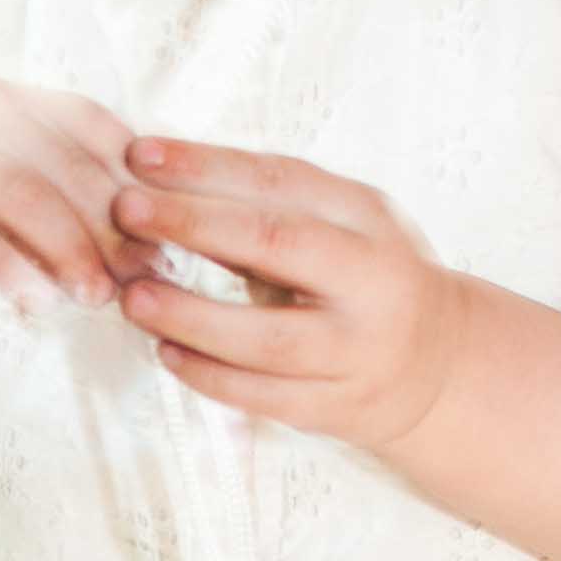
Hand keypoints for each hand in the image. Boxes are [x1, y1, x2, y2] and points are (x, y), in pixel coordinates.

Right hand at [0, 56, 136, 320]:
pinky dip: (3, 268)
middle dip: (108, 220)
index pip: (72, 115)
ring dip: (67, 247)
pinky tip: (35, 304)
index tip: (161, 223)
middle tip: (146, 272)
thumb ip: (40, 181)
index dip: (125, 170)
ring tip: (98, 297)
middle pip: (52, 156)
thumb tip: (141, 218)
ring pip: (12, 188)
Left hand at [112, 138, 461, 446]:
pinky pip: (264, 395)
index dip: (205, 165)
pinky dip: (209, 375)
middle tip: (124, 210)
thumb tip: (160, 177)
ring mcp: (358, 350)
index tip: (138, 154)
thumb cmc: (361, 279)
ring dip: (192, 316)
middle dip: (193, 223)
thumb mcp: (336, 226)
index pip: (279, 180)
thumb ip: (264, 208)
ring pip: (268, 337)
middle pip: (277, 244)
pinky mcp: (339, 406)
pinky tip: (167, 352)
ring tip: (134, 298)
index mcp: (366, 218)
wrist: (436, 364)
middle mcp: (371, 280)